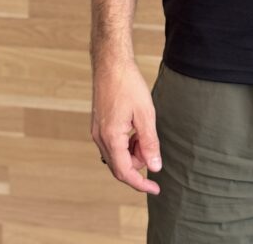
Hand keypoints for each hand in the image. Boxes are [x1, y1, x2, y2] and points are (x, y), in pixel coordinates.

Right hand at [91, 56, 161, 194]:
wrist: (111, 63)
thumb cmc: (128, 84)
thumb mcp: (145, 114)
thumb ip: (149, 142)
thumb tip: (154, 167)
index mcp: (111, 138)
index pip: (125, 172)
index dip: (141, 184)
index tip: (155, 189)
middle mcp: (100, 138)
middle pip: (120, 166)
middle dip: (138, 162)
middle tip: (152, 147)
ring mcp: (97, 131)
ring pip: (116, 155)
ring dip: (133, 152)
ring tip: (144, 132)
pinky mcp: (99, 125)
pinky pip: (112, 144)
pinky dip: (126, 143)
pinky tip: (135, 128)